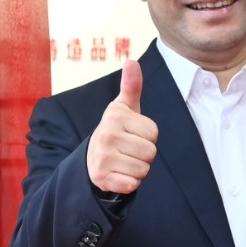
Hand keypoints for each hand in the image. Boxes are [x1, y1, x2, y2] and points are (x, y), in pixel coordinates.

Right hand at [86, 56, 159, 194]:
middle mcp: (107, 136)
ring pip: (144, 170)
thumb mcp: (123, 108)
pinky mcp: (102, 178)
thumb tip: (132, 62)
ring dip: (138, 169)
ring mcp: (103, 158)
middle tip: (128, 150)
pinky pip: (133, 185)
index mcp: (115, 117)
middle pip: (151, 152)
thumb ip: (131, 86)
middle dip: (144, 155)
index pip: (154, 133)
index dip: (148, 136)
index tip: (132, 134)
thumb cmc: (116, 130)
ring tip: (123, 161)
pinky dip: (130, 183)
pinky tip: (119, 174)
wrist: (92, 158)